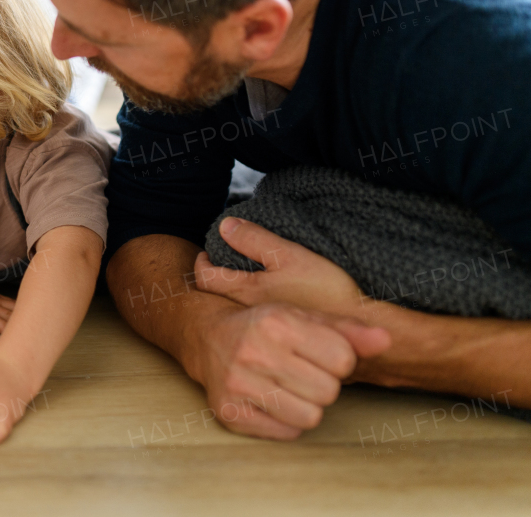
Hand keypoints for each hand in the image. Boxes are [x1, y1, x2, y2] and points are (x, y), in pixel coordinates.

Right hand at [191, 301, 390, 438]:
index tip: (317, 354)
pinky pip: (287, 432)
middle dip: (322, 384)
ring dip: (306, 405)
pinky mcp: (230, 412)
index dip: (336, 361)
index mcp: (277, 323)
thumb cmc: (264, 327)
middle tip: (301, 372)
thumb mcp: (303, 316)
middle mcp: (254, 352)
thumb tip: (386, 340)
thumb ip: (346, 330)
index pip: (342, 360)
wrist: (207, 338)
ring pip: (310, 417)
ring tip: (288, 387)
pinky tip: (271, 400)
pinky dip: (286, 421)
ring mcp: (239, 384)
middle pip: (328, 392)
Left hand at [195, 218, 365, 316]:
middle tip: (217, 263)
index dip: (201, 262)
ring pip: (231, 309)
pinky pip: (250, 322)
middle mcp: (247, 314)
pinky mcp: (278, 336)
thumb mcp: (291, 255)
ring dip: (229, 293)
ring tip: (238, 278)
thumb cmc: (328, 290)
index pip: (204, 278)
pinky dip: (247, 308)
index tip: (207, 253)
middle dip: (211, 278)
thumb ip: (255, 240)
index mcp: (246, 292)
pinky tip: (263, 299)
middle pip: (213, 295)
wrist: (361, 328)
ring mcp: (261, 329)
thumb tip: (224, 226)